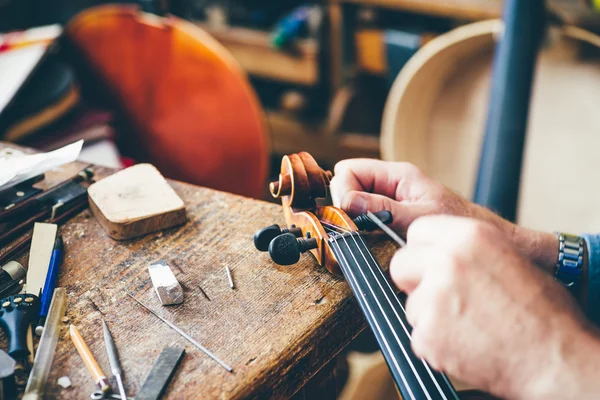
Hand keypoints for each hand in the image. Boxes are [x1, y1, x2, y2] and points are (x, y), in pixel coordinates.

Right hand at [330, 159, 557, 273]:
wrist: (480, 240)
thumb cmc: (457, 226)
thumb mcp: (418, 218)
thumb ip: (381, 208)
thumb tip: (347, 202)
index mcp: (398, 174)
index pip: (349, 170)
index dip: (343, 191)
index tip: (349, 214)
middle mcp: (391, 183)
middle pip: (347, 183)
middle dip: (345, 204)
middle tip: (356, 226)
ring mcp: (389, 198)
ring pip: (353, 199)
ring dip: (353, 216)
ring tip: (366, 233)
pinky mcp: (390, 213)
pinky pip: (363, 213)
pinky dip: (360, 224)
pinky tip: (371, 237)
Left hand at [390, 216, 598, 398]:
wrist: (554, 358)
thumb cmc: (542, 311)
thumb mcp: (508, 256)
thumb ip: (467, 248)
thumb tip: (436, 250)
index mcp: (468, 236)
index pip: (417, 231)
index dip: (423, 250)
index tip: (429, 263)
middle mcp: (446, 261)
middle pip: (401, 263)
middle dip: (415, 280)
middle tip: (440, 296)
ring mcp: (433, 298)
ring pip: (410, 303)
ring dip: (429, 315)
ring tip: (466, 324)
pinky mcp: (427, 333)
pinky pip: (418, 335)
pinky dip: (435, 342)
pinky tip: (464, 342)